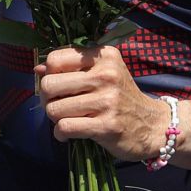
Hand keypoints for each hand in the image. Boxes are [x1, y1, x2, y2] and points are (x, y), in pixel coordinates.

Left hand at [35, 45, 166, 160]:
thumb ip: (72, 68)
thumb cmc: (121, 97)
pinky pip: (65, 128)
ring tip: (69, 119)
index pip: (55, 59)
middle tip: (61, 106)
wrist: (152, 125)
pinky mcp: (106, 125)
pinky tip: (69, 134)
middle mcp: (107, 74)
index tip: (60, 86)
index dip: (50, 75)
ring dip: (56, 119)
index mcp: (105, 56)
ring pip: (54, 109)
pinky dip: (60, 134)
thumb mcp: (103, 74)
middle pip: (49, 85)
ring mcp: (108, 100)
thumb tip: (37, 70)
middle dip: (48, 100)